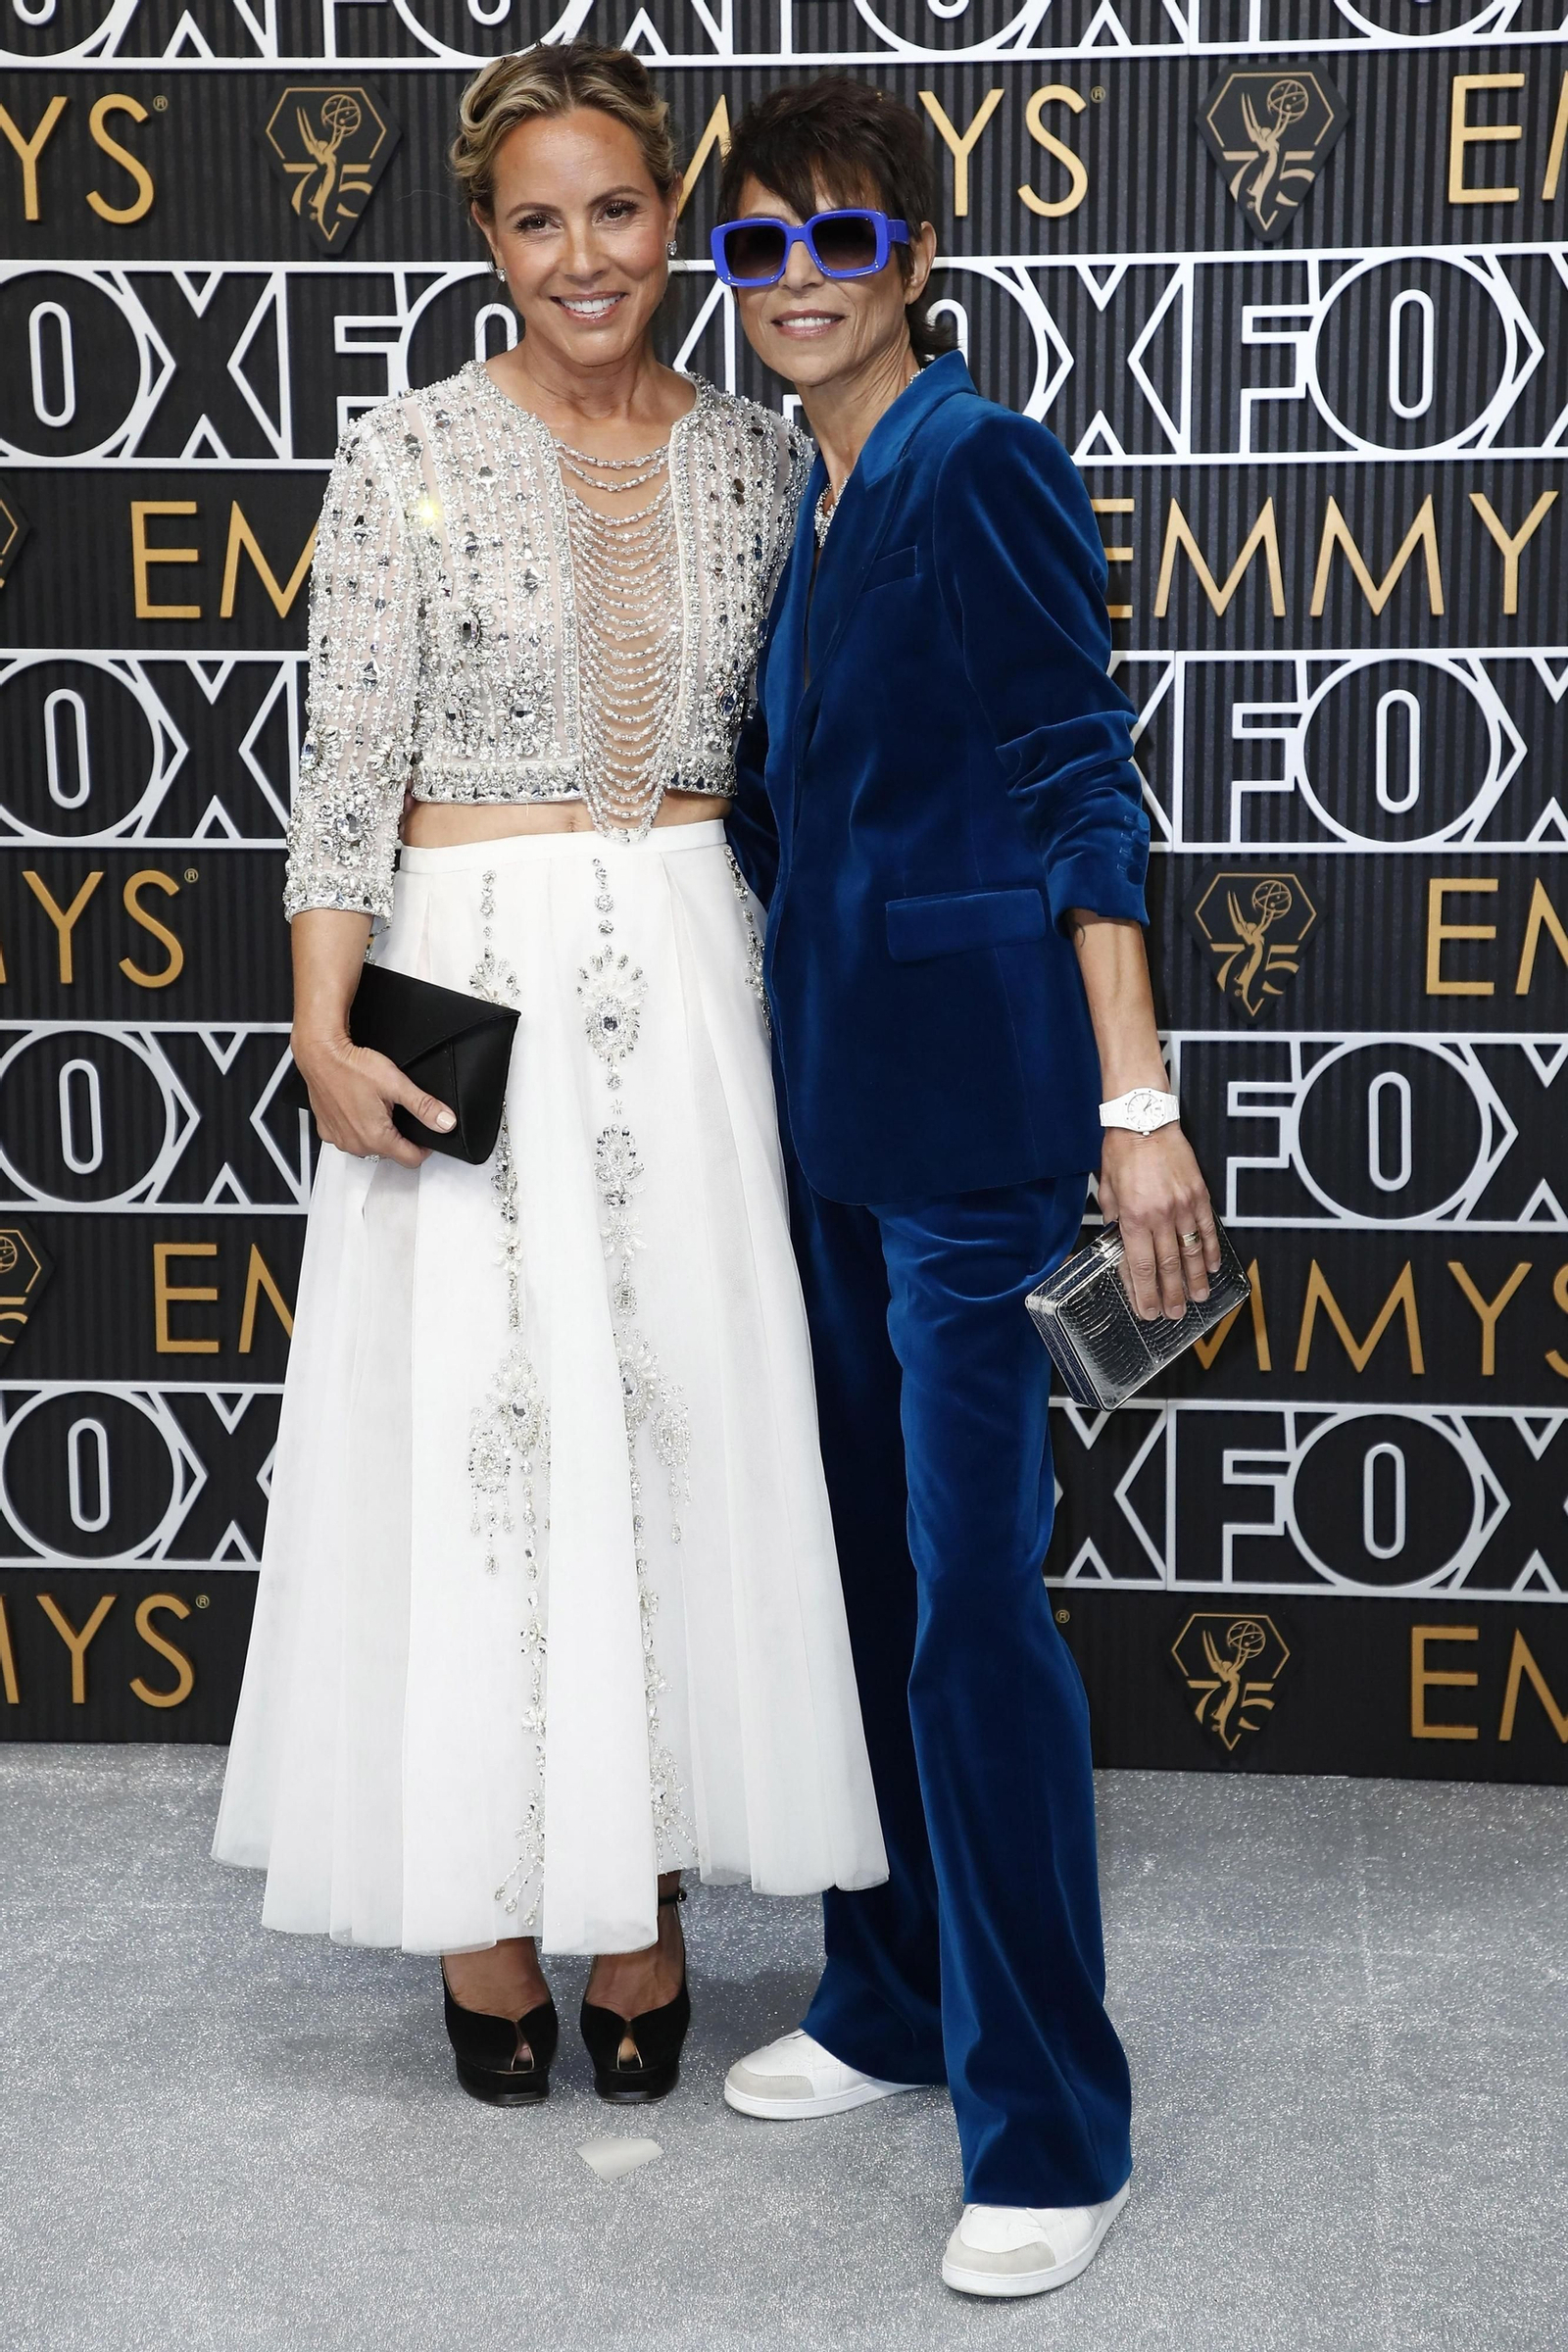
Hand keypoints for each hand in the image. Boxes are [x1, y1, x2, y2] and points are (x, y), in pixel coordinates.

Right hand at [291, 1028, 453, 1166]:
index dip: (425, 1148)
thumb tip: (446, 1122)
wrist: (321, 1055)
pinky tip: (358, 1108)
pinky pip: (349, 1138)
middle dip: (400, 1138)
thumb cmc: (352, 1067)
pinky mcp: (327, 1130)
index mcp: (377, 1138)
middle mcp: (356, 1145)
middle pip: (390, 1153)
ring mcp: (340, 1139)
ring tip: (378, 1108)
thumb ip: (424, 1106)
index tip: (426, 1135)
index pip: (411, 1159)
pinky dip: (357, 1128)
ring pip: (369, 1147)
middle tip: (400, 1111)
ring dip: (378, 1133)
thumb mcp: (396, 1084)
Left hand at [1097, 1125, 1220, 1321]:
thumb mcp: (1107, 1189)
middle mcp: (1160, 1216)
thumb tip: (1121, 1242)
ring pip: (1190, 1253)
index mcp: (1133, 1217)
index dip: (1143, 1293)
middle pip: (1168, 1266)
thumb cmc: (1121, 1151)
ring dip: (1193, 1280)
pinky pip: (1206, 1230)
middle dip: (1170, 1295)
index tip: (1146, 1310)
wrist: (1144, 1120)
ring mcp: (1183, 1206)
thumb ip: (1115, 1220)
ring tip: (1196, 1300)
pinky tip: (1210, 1268)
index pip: (1139, 1266)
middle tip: (1173, 1315)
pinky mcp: (1199, 1195)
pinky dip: (1209, 1251)